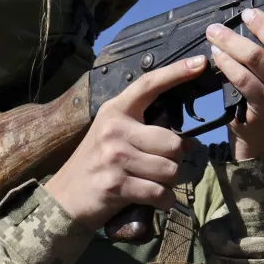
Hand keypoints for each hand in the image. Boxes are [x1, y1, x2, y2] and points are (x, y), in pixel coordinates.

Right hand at [44, 56, 206, 230]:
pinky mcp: (116, 185)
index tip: (199, 63)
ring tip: (151, 182)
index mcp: (115, 111)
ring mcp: (115, 157)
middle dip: (174, 160)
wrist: (64, 198)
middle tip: (159, 167)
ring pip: (170, 170)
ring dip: (169, 183)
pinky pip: (160, 193)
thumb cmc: (96, 164)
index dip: (176, 73)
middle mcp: (114, 130)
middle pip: (173, 143)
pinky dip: (163, 200)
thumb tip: (188, 142)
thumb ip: (144, 131)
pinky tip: (154, 199)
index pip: (148, 85)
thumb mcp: (113, 136)